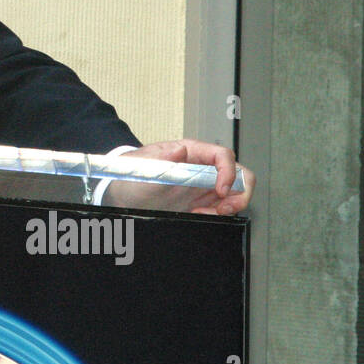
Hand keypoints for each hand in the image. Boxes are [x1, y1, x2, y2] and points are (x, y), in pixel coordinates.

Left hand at [119, 139, 252, 215]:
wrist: (123, 192)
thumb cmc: (133, 173)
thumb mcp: (144, 166)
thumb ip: (162, 159)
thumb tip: (180, 150)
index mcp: (192, 151)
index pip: (223, 155)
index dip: (228, 172)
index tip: (221, 190)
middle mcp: (203, 166)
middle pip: (238, 174)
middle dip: (239, 193)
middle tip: (224, 208)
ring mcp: (204, 183)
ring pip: (234, 192)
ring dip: (229, 206)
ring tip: (207, 213)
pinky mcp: (201, 199)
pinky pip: (221, 205)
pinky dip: (217, 213)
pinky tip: (199, 213)